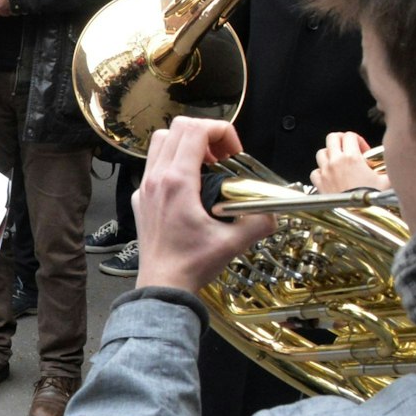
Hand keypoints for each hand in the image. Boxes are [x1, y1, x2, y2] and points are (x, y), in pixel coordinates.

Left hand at [132, 118, 275, 291]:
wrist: (163, 286)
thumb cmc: (192, 264)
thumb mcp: (233, 243)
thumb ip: (259, 222)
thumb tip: (274, 212)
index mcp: (177, 181)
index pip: (195, 130)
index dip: (221, 131)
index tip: (234, 153)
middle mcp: (156, 178)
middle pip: (176, 128)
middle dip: (205, 133)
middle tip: (223, 156)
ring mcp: (144, 187)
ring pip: (160, 142)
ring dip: (185, 144)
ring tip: (207, 165)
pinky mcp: (141, 199)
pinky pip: (153, 165)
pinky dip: (172, 162)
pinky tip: (190, 185)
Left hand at [311, 131, 389, 193]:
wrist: (357, 213)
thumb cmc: (370, 198)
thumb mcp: (386, 181)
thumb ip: (390, 169)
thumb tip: (396, 164)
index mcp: (352, 157)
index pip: (350, 135)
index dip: (358, 139)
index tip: (363, 150)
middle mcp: (336, 161)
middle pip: (332, 138)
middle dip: (341, 140)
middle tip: (348, 147)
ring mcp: (325, 171)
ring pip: (321, 152)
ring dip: (329, 154)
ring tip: (339, 161)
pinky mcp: (319, 183)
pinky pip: (315, 171)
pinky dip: (320, 171)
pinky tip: (329, 175)